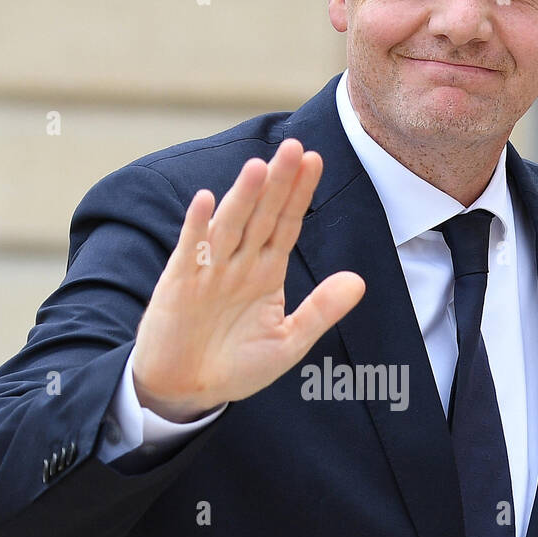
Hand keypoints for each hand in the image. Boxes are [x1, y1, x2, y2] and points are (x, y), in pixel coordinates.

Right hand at [132, 138, 365, 419]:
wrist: (185, 389)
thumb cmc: (236, 366)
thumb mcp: (288, 342)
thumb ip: (320, 310)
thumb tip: (358, 281)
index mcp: (266, 272)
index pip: (286, 224)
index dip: (300, 194)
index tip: (315, 161)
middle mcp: (239, 263)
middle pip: (261, 215)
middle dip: (278, 183)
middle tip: (294, 147)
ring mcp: (208, 270)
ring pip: (230, 226)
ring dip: (243, 197)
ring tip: (260, 168)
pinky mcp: (178, 283)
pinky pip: (190, 250)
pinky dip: (197, 227)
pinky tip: (207, 200)